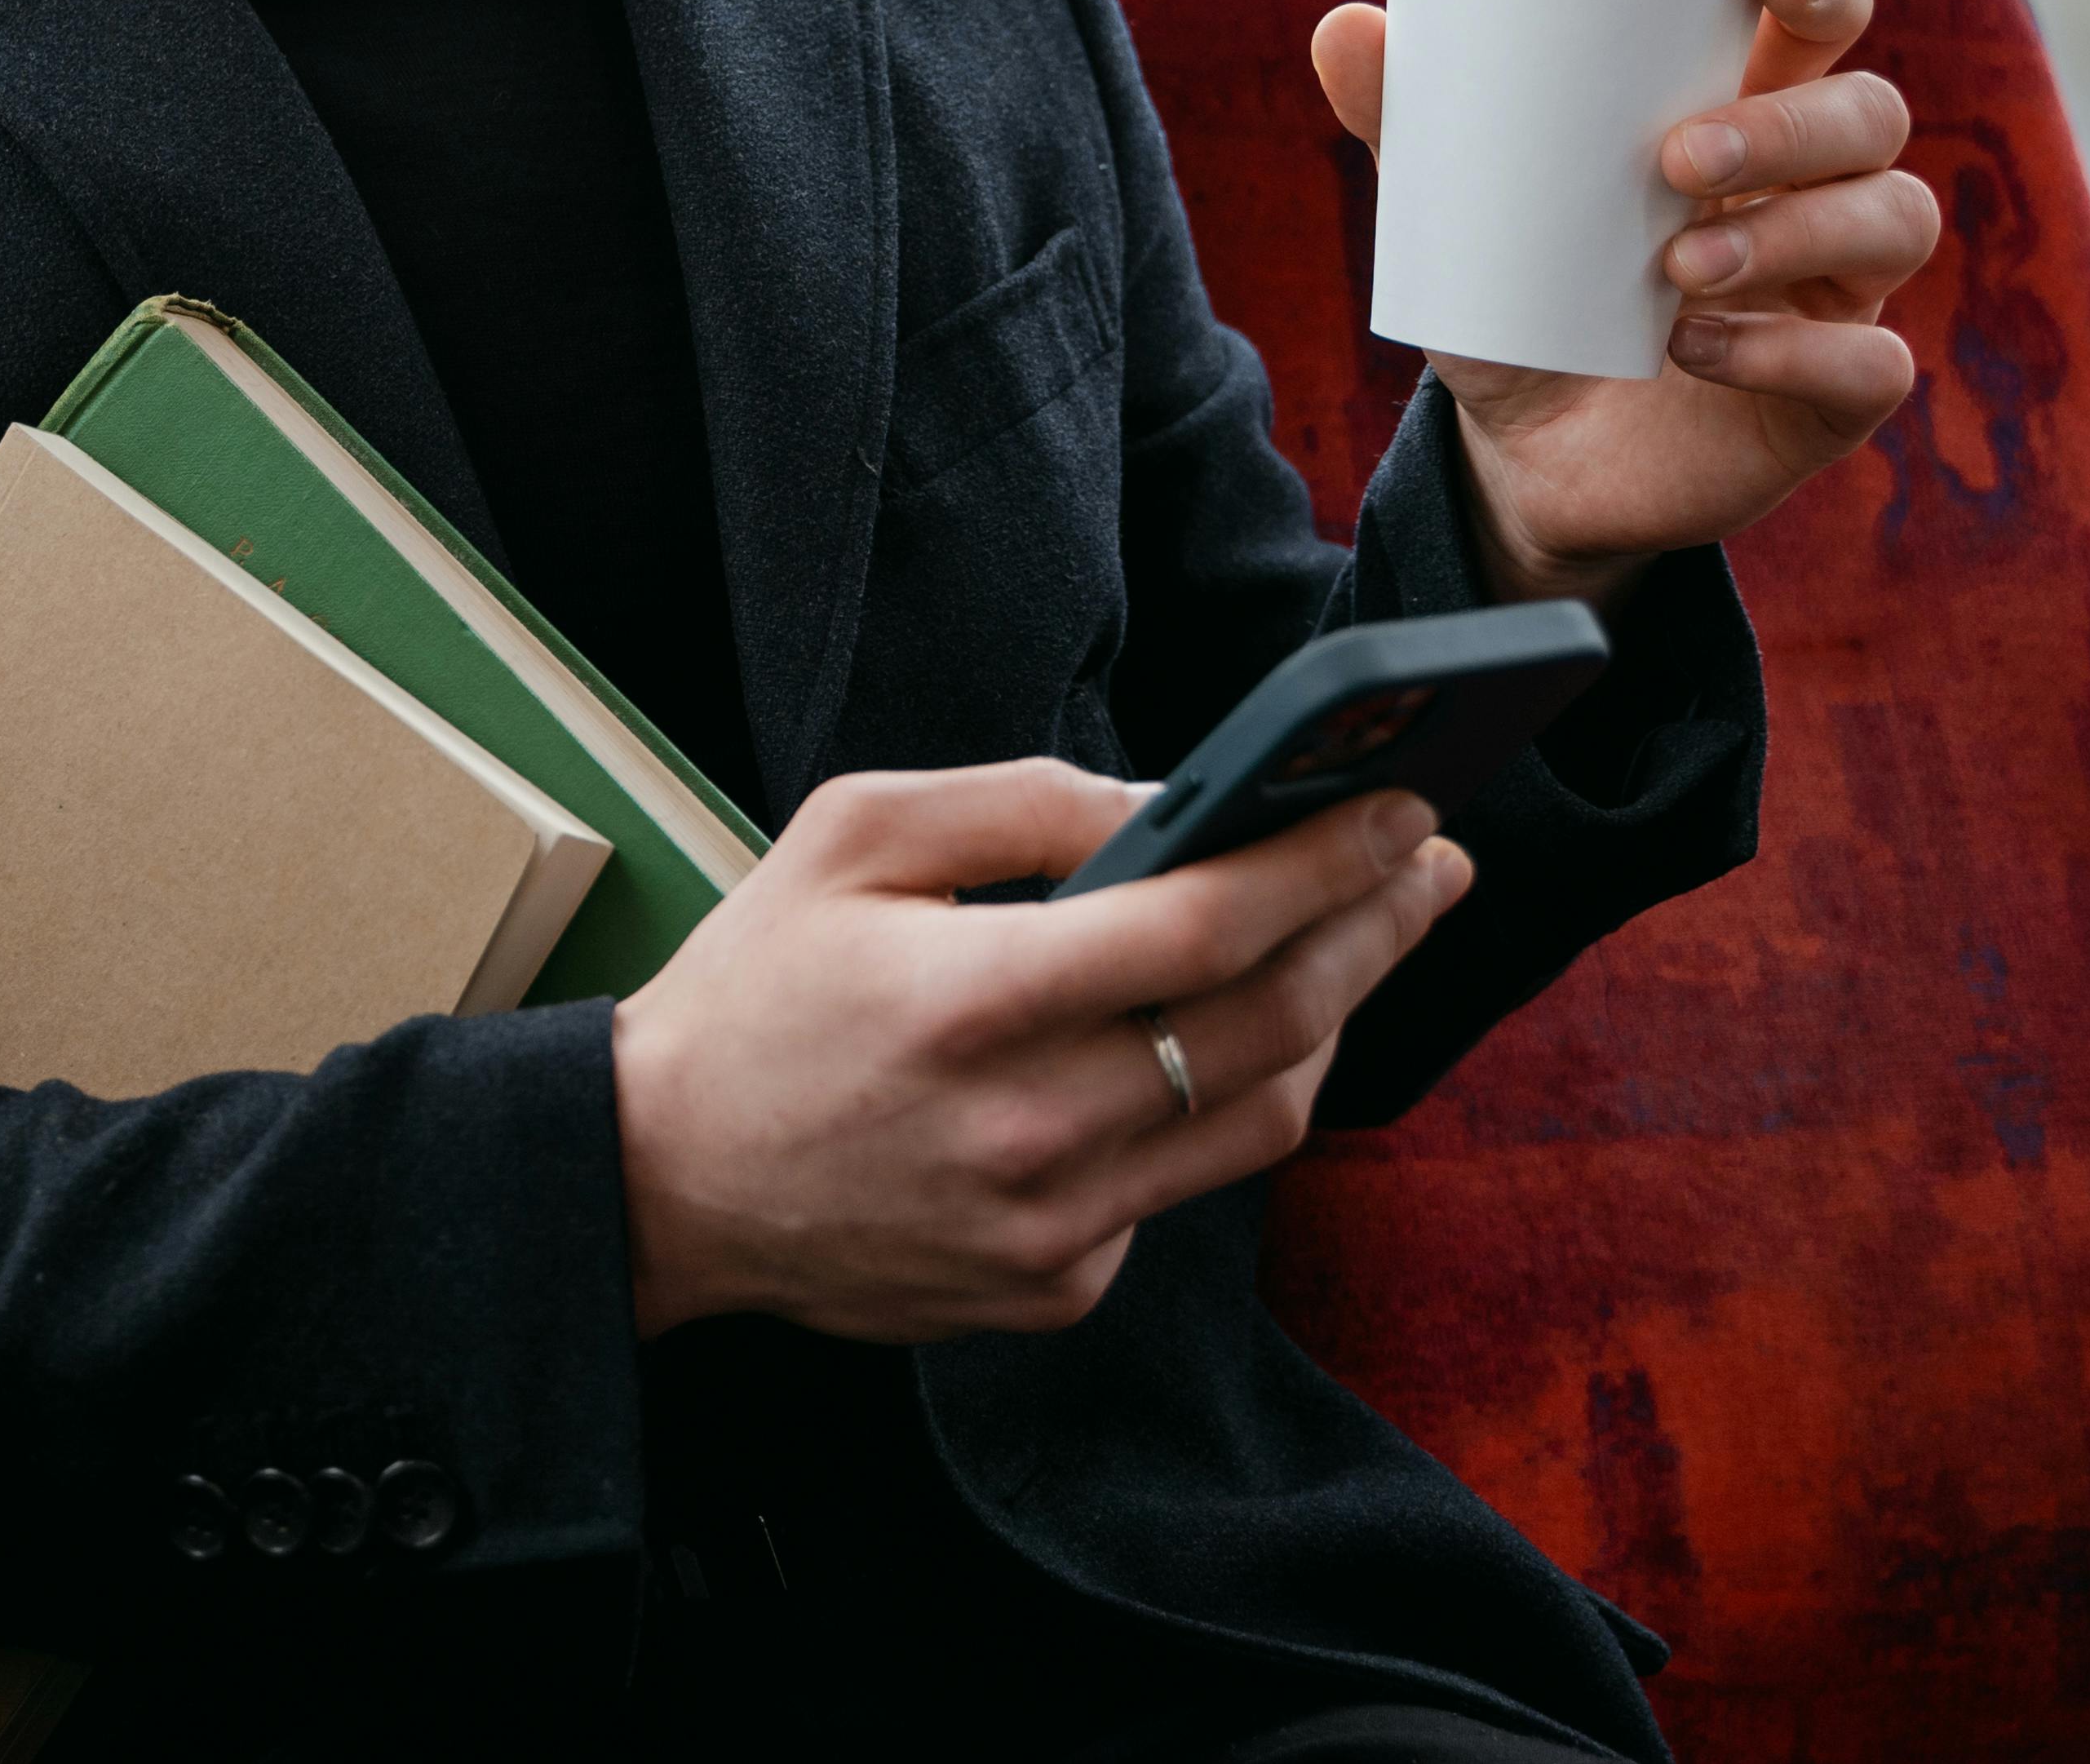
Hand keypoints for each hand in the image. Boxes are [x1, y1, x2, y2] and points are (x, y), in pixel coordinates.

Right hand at [609, 760, 1472, 1341]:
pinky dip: (1211, 1107)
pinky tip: (1208, 1045)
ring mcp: (1048, 1226)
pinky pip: (1177, 1188)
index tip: (1404, 806)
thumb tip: (1174, 801)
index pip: (1209, 921)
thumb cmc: (753, 990)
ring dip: (1330, 1019)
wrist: (660, 1179)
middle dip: (1375, 927)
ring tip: (1356, 940)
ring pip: (1258, 1119)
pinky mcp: (1050, 1289)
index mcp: (974, 998)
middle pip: (1272, 1023)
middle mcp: (1027, 1126)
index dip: (1329, 857)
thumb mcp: (852, 834)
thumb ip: (1021, 802)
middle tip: (1429, 863)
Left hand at [1307, 0, 1930, 600]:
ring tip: (1677, 265)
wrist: (1523, 456)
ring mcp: (1837, 291)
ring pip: (1894, 218)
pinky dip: (1789, 350)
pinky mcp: (1835, 394)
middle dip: (1792, 122)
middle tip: (1677, 158)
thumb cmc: (1523, 305)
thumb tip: (1344, 28)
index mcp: (1741, 116)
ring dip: (1792, 231)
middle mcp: (1811, 190)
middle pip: (1871, 113)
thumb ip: (1415, 125)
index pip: (1820, 25)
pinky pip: (1870, 360)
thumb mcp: (1465, 218)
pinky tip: (1695, 352)